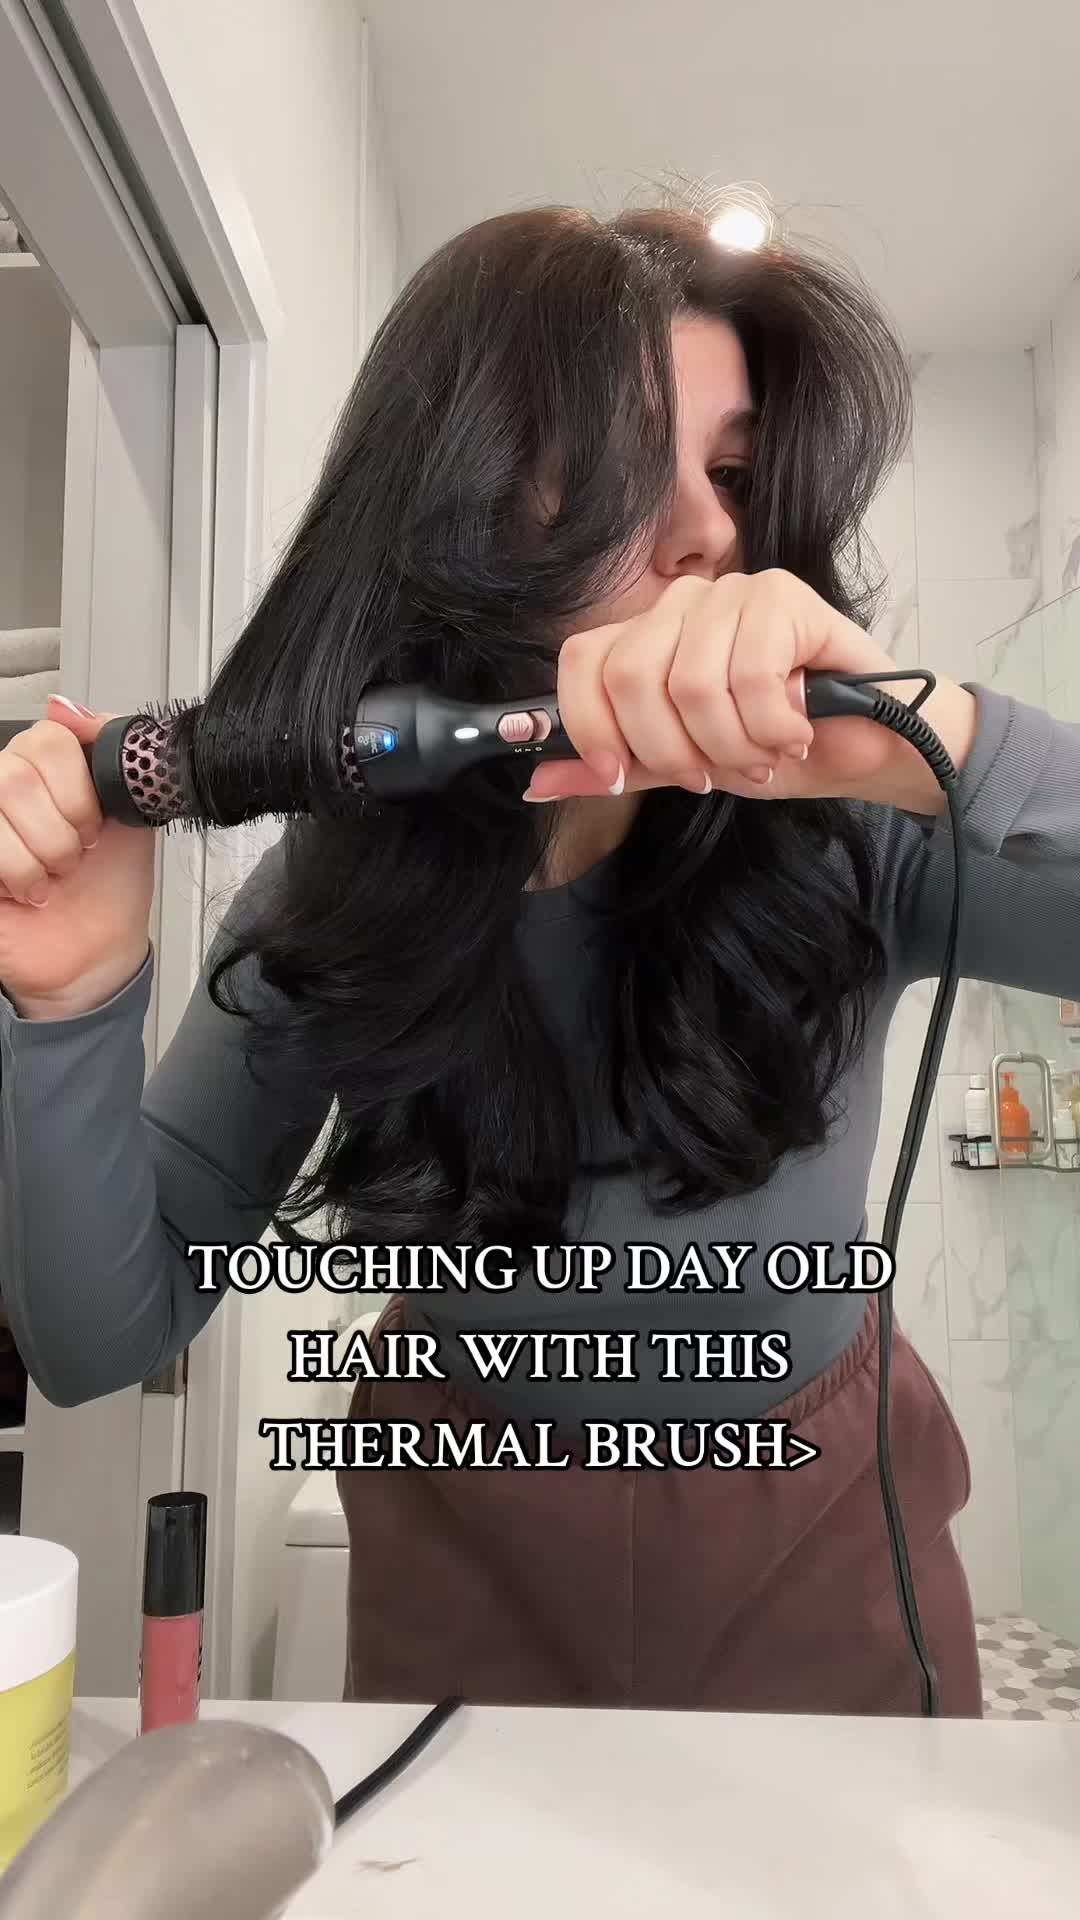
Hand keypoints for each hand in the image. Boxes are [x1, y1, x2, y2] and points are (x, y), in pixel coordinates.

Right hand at [0, 696, 154, 1015]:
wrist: (97, 951)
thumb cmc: (110, 885)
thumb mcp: (130, 808)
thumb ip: (110, 750)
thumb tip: (67, 708)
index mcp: (43, 769)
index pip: (47, 738)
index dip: (79, 788)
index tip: (97, 823)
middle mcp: (5, 788)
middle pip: (19, 772)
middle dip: (63, 827)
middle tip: (75, 856)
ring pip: (2, 801)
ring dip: (41, 855)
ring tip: (51, 877)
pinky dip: (17, 874)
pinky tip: (26, 893)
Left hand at [522, 570, 962, 809]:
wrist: (870, 750)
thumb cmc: (778, 750)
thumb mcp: (686, 766)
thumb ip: (619, 766)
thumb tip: (537, 782)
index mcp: (650, 638)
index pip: (582, 662)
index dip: (590, 727)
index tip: (621, 777)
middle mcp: (684, 604)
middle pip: (631, 676)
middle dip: (672, 750)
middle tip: (715, 773)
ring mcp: (734, 593)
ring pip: (692, 684)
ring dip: (733, 745)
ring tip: (766, 752)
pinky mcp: (785, 596)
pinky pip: (750, 675)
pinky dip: (772, 725)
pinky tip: (797, 731)